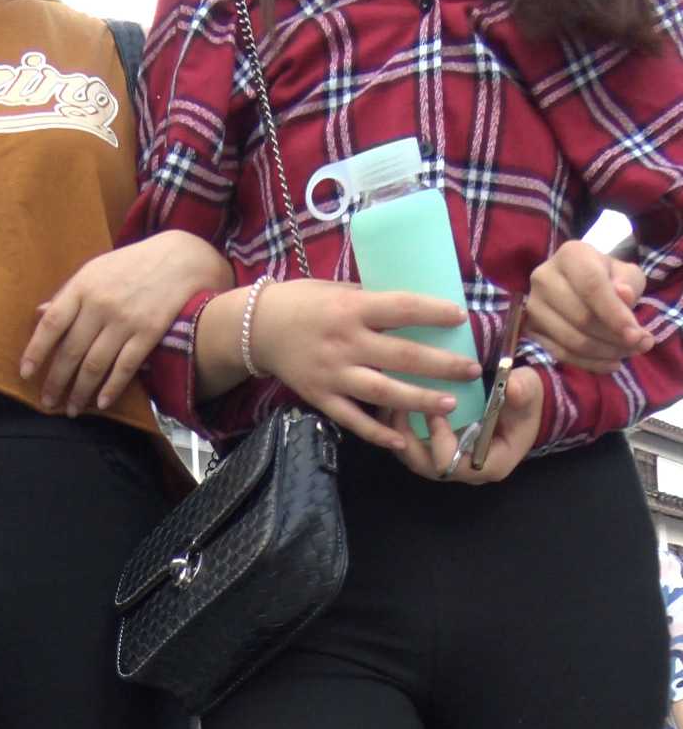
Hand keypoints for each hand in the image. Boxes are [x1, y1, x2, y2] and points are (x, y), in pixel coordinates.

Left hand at [20, 234, 233, 417]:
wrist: (180, 259)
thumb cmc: (131, 265)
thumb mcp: (95, 270)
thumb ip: (68, 294)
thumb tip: (39, 315)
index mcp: (83, 286)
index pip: (52, 324)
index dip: (36, 351)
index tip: (26, 374)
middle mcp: (101, 305)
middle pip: (71, 351)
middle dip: (56, 381)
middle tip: (47, 402)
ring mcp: (125, 321)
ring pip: (95, 365)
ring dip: (80, 392)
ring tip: (71, 409)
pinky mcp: (148, 334)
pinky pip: (125, 368)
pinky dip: (112, 389)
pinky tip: (102, 404)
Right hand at [250, 280, 483, 449]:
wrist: (258, 328)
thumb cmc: (304, 302)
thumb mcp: (339, 289)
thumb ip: (372, 301)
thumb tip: (415, 310)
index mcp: (352, 308)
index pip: (402, 308)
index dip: (434, 313)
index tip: (462, 317)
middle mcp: (345, 342)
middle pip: (403, 356)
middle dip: (442, 365)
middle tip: (471, 370)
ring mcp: (333, 374)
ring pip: (383, 393)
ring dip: (419, 401)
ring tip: (450, 405)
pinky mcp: (321, 398)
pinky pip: (353, 420)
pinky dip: (377, 433)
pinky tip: (402, 439)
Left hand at [389, 367, 544, 483]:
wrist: (522, 404)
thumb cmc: (527, 402)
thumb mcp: (530, 392)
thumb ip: (522, 391)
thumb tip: (512, 387)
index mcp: (490, 464)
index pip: (457, 467)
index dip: (441, 441)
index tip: (436, 411)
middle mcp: (466, 470)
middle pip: (427, 468)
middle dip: (408, 440)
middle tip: (400, 408)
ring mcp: (450, 462)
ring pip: (413, 460)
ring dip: (397, 434)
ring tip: (389, 404)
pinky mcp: (437, 450)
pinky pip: (410, 446)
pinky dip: (397, 429)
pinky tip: (390, 405)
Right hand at [526, 240, 651, 375]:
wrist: (578, 284)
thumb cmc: (606, 276)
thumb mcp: (625, 273)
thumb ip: (629, 283)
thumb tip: (624, 296)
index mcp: (570, 255)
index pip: (592, 286)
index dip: (615, 314)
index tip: (636, 335)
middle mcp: (544, 278)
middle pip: (581, 317)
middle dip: (614, 338)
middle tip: (640, 345)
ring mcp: (533, 306)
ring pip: (571, 340)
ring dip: (604, 352)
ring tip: (628, 353)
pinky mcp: (530, 330)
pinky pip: (561, 354)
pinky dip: (589, 363)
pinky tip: (610, 363)